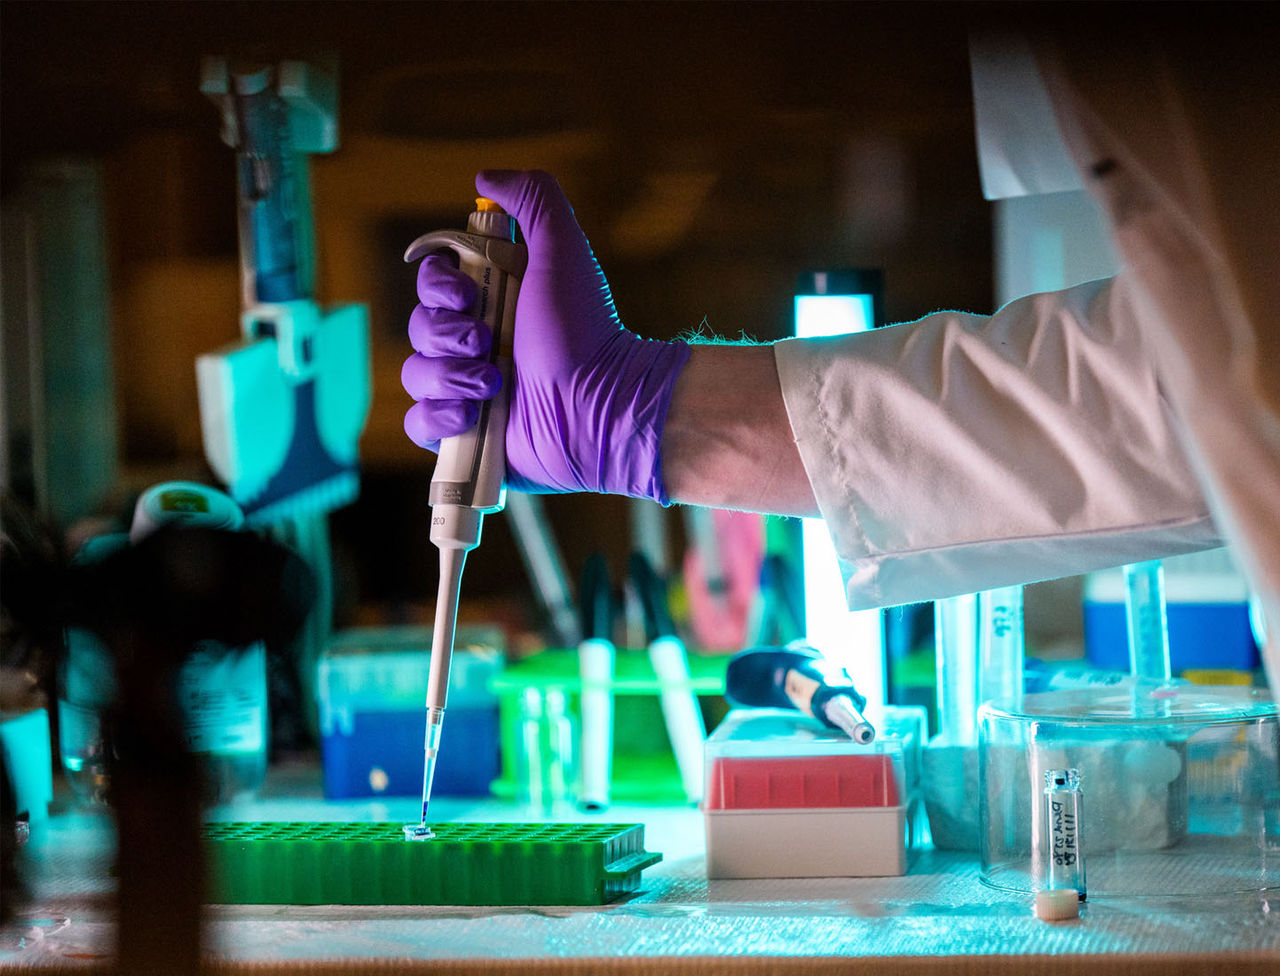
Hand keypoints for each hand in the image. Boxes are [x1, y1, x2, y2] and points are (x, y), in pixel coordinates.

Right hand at [402, 170, 690, 501]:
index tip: (468, 294)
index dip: (438, 286)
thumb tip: (484, 176)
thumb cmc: (585, 329)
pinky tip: (473, 416)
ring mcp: (469, 390)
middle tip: (486, 343)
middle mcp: (476, 343)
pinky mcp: (466, 434)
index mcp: (493, 301)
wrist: (601, 404)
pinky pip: (420, 422)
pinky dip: (439, 417)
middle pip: (418, 326)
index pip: (432, 283)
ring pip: (415, 374)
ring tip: (493, 385)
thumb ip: (533, 199)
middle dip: (446, 334)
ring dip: (448, 376)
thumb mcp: (563, 248)